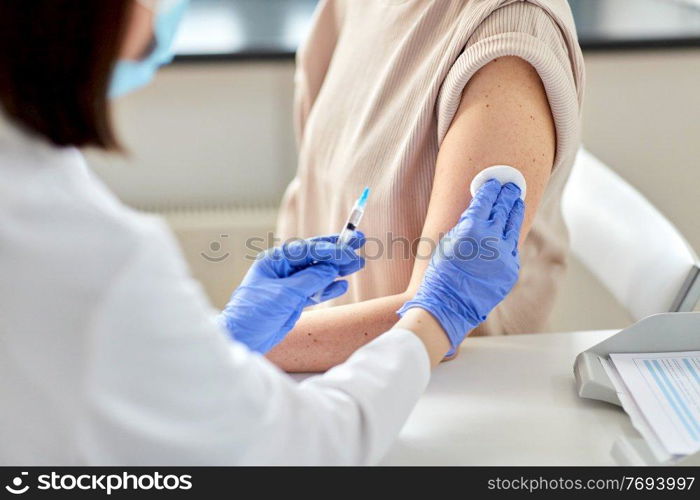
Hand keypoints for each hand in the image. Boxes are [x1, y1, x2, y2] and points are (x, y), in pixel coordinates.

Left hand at [220, 233, 365, 353]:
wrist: (242, 339)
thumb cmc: (253, 313)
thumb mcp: (284, 294)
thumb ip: (310, 280)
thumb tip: (331, 269)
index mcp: (275, 261)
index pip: (307, 250)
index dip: (329, 248)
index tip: (348, 248)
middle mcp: (283, 270)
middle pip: (315, 258)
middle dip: (337, 252)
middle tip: (359, 242)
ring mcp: (289, 286)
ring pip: (318, 274)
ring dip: (337, 270)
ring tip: (358, 264)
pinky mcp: (293, 302)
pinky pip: (315, 292)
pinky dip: (329, 289)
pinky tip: (342, 285)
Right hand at [398, 180, 524, 355]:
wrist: (449, 305)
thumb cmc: (440, 274)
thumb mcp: (447, 242)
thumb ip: (465, 224)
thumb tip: (478, 212)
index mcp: (472, 228)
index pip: (486, 200)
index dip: (491, 189)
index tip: (494, 182)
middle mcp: (492, 238)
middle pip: (504, 209)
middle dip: (507, 195)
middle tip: (510, 186)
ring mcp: (504, 255)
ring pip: (514, 226)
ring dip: (515, 212)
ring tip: (517, 202)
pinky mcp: (511, 270)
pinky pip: (512, 247)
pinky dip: (511, 236)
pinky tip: (511, 230)